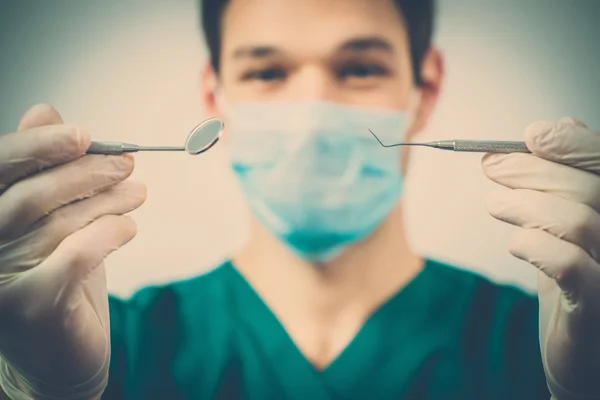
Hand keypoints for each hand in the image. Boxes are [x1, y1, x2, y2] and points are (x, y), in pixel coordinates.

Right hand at [0, 105, 145, 398]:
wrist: (59, 355)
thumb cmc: (56, 280)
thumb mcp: (51, 221)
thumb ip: (43, 170)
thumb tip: (43, 110)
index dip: (38, 146)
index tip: (84, 134)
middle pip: (30, 195)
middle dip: (86, 173)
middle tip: (127, 164)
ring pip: (59, 222)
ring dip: (109, 200)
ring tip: (137, 192)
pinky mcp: (28, 308)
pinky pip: (78, 253)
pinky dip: (110, 232)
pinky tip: (129, 226)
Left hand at [482, 117, 599, 398]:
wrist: (584, 357)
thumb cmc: (578, 285)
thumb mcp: (574, 229)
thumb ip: (569, 183)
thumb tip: (546, 132)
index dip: (575, 144)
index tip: (531, 136)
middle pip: (591, 187)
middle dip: (533, 170)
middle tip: (491, 167)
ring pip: (579, 220)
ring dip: (524, 204)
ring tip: (494, 202)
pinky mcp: (599, 308)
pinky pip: (568, 264)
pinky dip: (534, 244)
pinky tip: (516, 243)